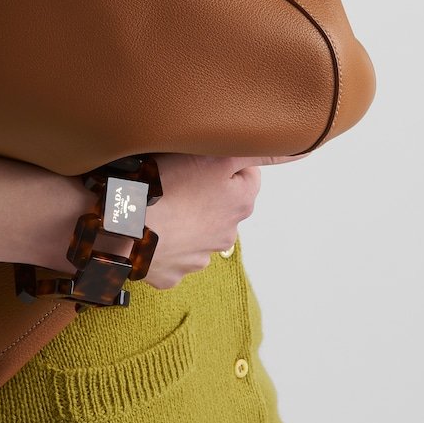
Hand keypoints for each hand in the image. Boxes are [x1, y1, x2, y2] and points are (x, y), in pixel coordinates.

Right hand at [139, 149, 314, 289]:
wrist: (122, 228)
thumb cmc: (166, 186)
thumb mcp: (216, 156)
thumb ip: (257, 152)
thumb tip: (301, 149)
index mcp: (240, 204)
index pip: (246, 175)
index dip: (223, 161)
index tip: (200, 156)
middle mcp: (226, 235)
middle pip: (220, 205)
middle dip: (203, 191)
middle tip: (174, 175)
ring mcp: (197, 258)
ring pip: (195, 229)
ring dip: (183, 217)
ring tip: (157, 201)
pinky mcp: (169, 273)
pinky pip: (169, 251)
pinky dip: (162, 239)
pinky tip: (148, 225)